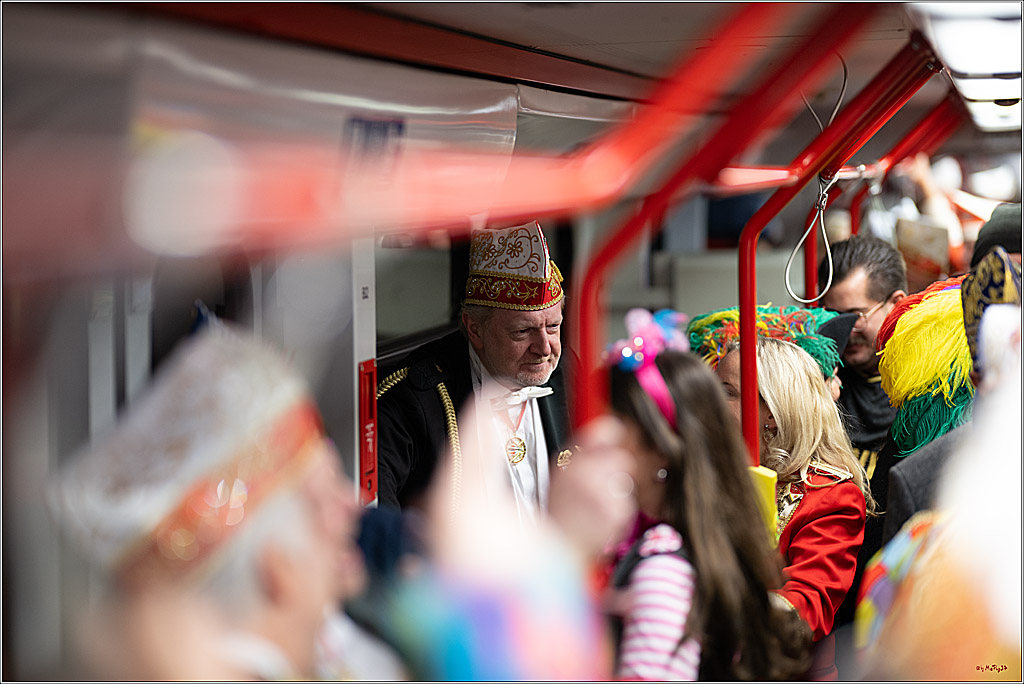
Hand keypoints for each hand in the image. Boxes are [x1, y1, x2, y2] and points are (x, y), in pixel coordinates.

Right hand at [548, 415, 636, 559]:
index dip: (611, 434)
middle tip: (598, 478)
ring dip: (614, 488)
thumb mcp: (560, 470)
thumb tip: (610, 426)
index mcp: (572, 464)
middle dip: (613, 466)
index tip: (612, 435)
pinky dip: (617, 506)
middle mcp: (589, 478)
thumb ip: (584, 448)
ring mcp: (605, 497)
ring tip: (595, 500)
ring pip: (624, 481)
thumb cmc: (559, 507)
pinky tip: (599, 513)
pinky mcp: (618, 514)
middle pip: (621, 458)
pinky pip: (626, 501)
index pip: (606, 432)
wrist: (559, 545)